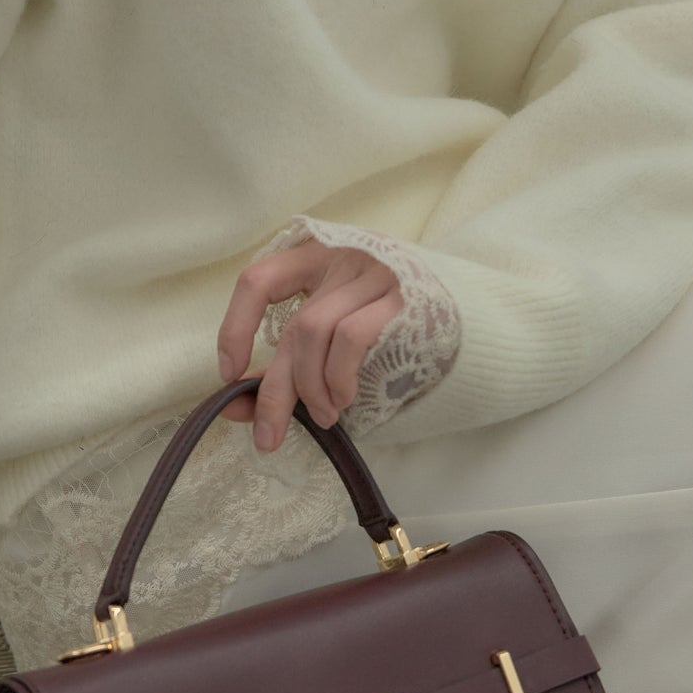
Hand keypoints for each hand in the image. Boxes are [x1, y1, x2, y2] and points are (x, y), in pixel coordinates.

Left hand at [216, 241, 403, 451]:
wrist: (463, 318)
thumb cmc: (381, 328)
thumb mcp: (324, 337)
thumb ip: (280, 367)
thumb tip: (232, 408)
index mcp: (313, 256)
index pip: (258, 279)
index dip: (235, 326)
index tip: (229, 373)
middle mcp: (341, 257)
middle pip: (291, 326)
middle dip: (275, 390)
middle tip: (268, 435)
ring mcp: (372, 274)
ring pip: (315, 332)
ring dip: (311, 387)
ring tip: (322, 416)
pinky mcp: (400, 299)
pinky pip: (351, 338)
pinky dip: (338, 376)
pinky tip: (343, 399)